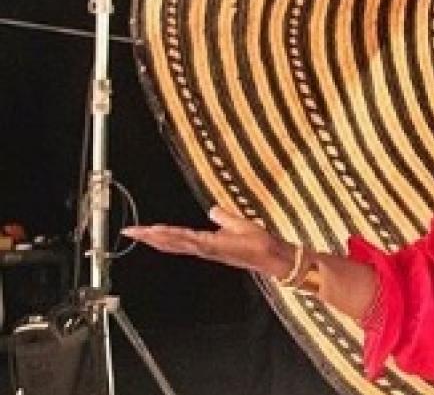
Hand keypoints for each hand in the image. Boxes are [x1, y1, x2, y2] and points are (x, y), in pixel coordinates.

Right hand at [121, 205, 292, 278]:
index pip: (178, 238)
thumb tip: (212, 210)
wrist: (273, 253)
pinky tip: (166, 234)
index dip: (160, 234)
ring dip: (160, 237)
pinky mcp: (217, 248)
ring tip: (141, 232)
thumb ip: (224, 218)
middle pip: (172, 242)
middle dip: (151, 237)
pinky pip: (194, 242)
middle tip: (130, 231)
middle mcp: (205, 248)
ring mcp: (209, 249)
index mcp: (207, 243)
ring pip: (179, 243)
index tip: (141, 229)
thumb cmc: (258, 241)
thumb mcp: (237, 224)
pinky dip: (179, 238)